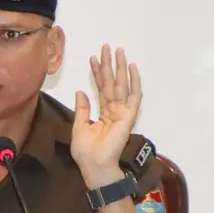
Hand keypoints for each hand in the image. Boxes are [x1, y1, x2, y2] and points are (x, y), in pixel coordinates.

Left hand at [72, 45, 142, 187]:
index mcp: (103, 113)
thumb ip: (82, 108)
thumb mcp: (79, 126)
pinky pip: (134, 96)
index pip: (101, 88)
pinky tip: (132, 68)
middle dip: (109, 64)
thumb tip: (80, 91)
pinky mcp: (129, 116)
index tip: (92, 58)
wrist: (94, 165)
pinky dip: (134, 82)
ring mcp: (122, 112)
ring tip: (117, 51)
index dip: (97, 73)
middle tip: (107, 47)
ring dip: (120, 67)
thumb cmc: (86, 151)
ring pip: (122, 85)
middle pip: (112, 82)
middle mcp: (114, 110)